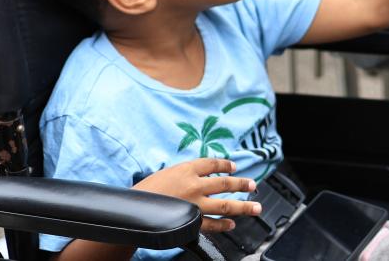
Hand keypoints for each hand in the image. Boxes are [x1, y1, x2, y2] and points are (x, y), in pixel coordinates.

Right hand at [134, 158, 261, 234]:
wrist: (133, 210)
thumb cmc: (146, 191)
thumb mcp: (166, 173)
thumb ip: (185, 174)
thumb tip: (202, 176)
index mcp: (187, 169)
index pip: (212, 163)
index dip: (225, 164)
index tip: (234, 166)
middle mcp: (195, 185)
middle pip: (225, 183)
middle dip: (241, 184)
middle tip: (253, 184)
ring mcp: (195, 204)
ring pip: (225, 204)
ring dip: (243, 206)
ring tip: (255, 207)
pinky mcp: (192, 221)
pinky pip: (213, 224)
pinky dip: (224, 224)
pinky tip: (232, 224)